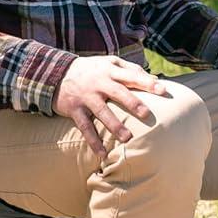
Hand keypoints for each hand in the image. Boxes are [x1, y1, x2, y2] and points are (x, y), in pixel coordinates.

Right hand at [54, 54, 170, 159]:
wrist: (54, 73)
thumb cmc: (90, 69)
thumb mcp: (109, 62)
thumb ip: (131, 69)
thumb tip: (155, 79)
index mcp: (109, 71)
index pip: (131, 75)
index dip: (147, 82)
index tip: (163, 90)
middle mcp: (99, 83)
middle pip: (118, 92)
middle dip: (132, 103)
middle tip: (147, 114)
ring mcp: (86, 97)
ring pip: (102, 112)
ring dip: (114, 125)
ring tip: (127, 138)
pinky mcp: (75, 110)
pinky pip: (85, 128)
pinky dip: (93, 142)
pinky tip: (103, 155)